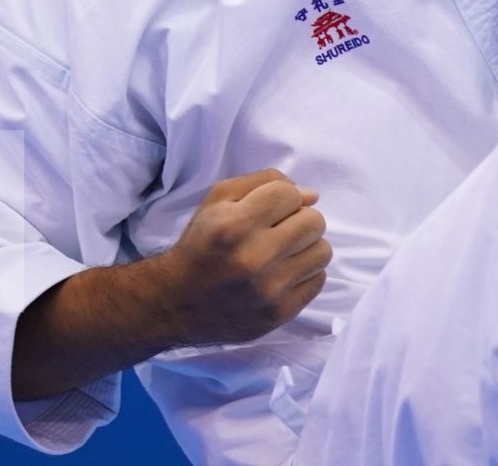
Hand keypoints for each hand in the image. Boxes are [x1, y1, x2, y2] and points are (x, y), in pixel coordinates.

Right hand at [152, 168, 331, 346]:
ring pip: (322, 251)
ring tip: (283, 252)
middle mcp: (254, 258)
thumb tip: (312, 195)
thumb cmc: (200, 244)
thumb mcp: (217, 200)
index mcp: (235, 225)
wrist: (175, 303)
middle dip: (299, 220)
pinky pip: (318, 280)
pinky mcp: (279, 314)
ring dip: (306, 247)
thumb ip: (264, 183)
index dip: (282, 197)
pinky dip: (304, 274)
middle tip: (278, 231)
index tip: (268, 210)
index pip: (290, 194)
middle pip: (314, 222)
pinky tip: (282, 274)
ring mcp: (269, 290)